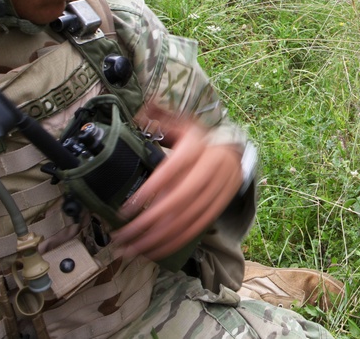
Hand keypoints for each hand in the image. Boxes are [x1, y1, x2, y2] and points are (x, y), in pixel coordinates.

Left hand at [112, 111, 243, 261]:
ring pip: (187, 218)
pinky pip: (197, 228)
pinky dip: (176, 241)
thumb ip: (161, 118)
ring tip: (132, 249)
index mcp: (198, 147)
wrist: (236, 152)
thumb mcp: (183, 125)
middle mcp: (211, 169)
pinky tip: (155, 250)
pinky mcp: (220, 205)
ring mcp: (218, 189)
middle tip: (123, 236)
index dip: (150, 191)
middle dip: (149, 222)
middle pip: (179, 200)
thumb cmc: (201, 141)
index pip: (173, 170)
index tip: (126, 208)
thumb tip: (140, 109)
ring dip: (158, 238)